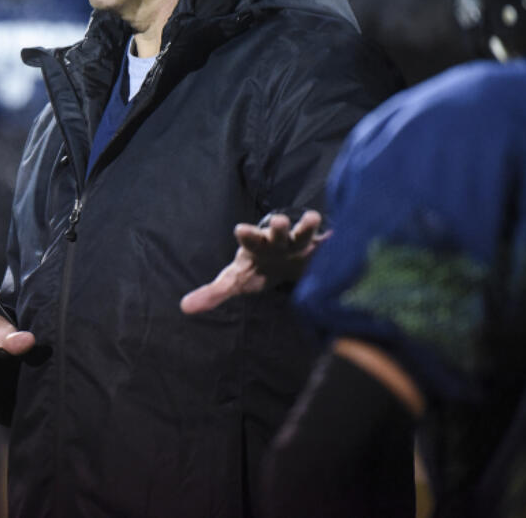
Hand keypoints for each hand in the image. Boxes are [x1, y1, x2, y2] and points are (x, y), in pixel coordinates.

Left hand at [180, 210, 327, 313]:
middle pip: (277, 232)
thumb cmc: (255, 270)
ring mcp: (297, 242)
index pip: (248, 238)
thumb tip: (184, 307)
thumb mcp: (235, 280)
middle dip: (279, 227)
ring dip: (307, 226)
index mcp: (255, 246)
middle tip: (280, 220)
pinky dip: (333, 240)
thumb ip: (213, 292)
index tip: (240, 229)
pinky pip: (326, 243)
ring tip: (313, 218)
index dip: (246, 234)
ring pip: (303, 232)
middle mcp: (276, 240)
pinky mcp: (317, 248)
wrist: (282, 262)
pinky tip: (340, 236)